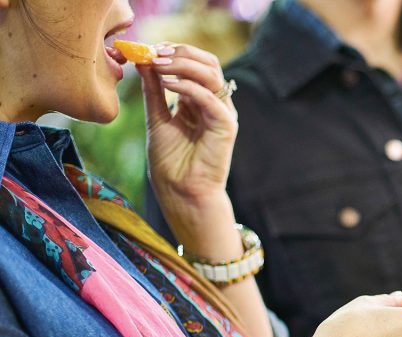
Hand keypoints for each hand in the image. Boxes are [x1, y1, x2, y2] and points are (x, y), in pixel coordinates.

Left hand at [139, 43, 238, 254]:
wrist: (180, 192)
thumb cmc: (171, 162)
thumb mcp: (156, 117)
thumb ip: (154, 90)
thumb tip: (145, 60)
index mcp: (199, 101)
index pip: (194, 65)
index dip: (174, 52)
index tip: (149, 50)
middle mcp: (214, 104)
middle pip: (207, 64)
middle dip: (181, 53)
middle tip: (156, 52)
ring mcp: (222, 114)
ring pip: (212, 74)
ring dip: (184, 65)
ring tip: (159, 65)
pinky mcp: (226, 126)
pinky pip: (210, 98)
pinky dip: (189, 86)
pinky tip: (169, 84)